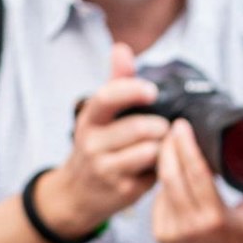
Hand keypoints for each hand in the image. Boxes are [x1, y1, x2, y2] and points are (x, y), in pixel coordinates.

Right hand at [34, 44, 167, 236]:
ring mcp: (107, 169)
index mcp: (88, 118)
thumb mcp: (100, 116)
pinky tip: (158, 164)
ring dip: (164, 146)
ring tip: (162, 145)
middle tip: (165, 127)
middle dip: (160, 125)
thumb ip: (116, 83)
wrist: (78, 193)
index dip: (131, 90)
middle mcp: (93, 143)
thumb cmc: (97, 146)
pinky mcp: (123, 190)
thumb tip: (122, 48)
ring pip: (150, 150)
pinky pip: (156, 173)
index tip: (152, 90)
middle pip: (140, 127)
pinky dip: (163, 166)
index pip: (107, 97)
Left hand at [152, 119, 242, 242]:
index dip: (186, 145)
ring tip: (171, 146)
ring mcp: (173, 234)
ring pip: (162, 188)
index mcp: (217, 219)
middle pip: (171, 176)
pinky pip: (158, 202)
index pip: (195, 173)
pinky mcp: (162, 237)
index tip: (182, 124)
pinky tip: (170, 173)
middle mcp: (191, 227)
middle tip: (172, 128)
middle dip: (168, 148)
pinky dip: (165, 186)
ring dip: (164, 164)